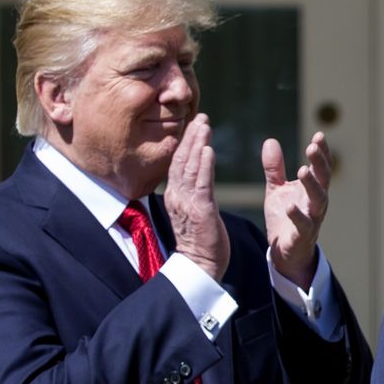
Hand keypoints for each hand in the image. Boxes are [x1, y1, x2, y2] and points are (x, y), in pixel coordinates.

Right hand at [164, 114, 229, 280]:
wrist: (200, 267)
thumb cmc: (200, 242)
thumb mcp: (192, 213)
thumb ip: (191, 195)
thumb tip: (193, 180)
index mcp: (176, 196)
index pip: (178, 163)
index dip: (186, 143)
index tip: (194, 124)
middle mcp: (178, 196)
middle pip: (181, 159)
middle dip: (191, 136)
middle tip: (200, 116)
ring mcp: (188, 203)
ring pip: (190, 167)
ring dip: (197, 144)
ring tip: (204, 124)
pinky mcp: (201, 211)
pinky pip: (202, 184)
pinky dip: (204, 165)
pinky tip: (208, 149)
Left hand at [262, 131, 330, 289]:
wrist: (286, 251)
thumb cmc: (285, 218)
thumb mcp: (277, 189)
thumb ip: (274, 168)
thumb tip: (270, 141)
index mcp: (312, 190)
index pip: (321, 167)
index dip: (322, 152)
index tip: (319, 135)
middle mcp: (317, 203)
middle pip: (324, 180)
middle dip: (320, 163)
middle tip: (313, 146)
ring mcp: (313, 219)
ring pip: (319, 200)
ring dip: (312, 185)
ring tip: (303, 170)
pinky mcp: (302, 235)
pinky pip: (303, 225)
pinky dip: (298, 215)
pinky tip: (290, 205)